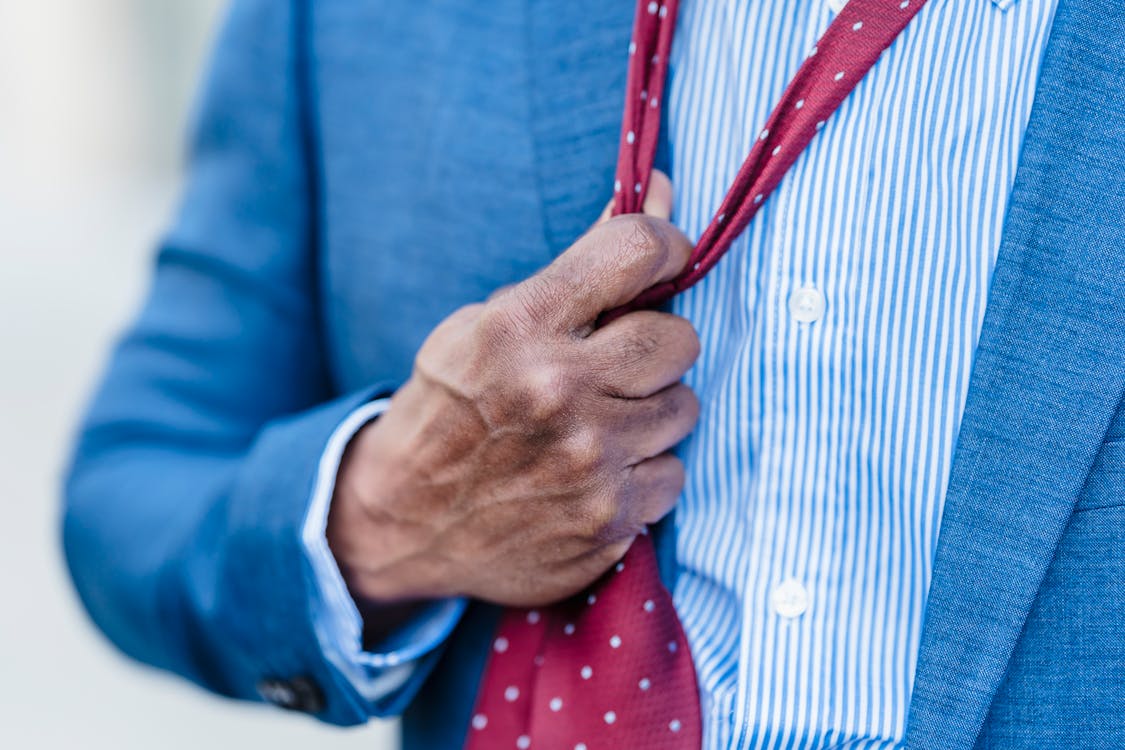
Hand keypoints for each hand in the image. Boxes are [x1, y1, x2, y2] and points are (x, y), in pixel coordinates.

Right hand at [327, 172, 700, 608]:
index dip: (665, 246)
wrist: (401, 521)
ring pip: (684, 407)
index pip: (637, 250)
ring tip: (601, 421)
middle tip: (620, 359)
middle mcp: (558, 391)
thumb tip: (661, 191)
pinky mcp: (606, 520)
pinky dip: (643, 471)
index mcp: (518, 327)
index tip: (664, 260)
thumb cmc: (448, 408)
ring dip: (650, 409)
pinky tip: (598, 471)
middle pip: (679, 337)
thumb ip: (578, 267)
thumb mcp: (486, 322)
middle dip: (657, 342)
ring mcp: (588, 462)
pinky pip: (672, 475)